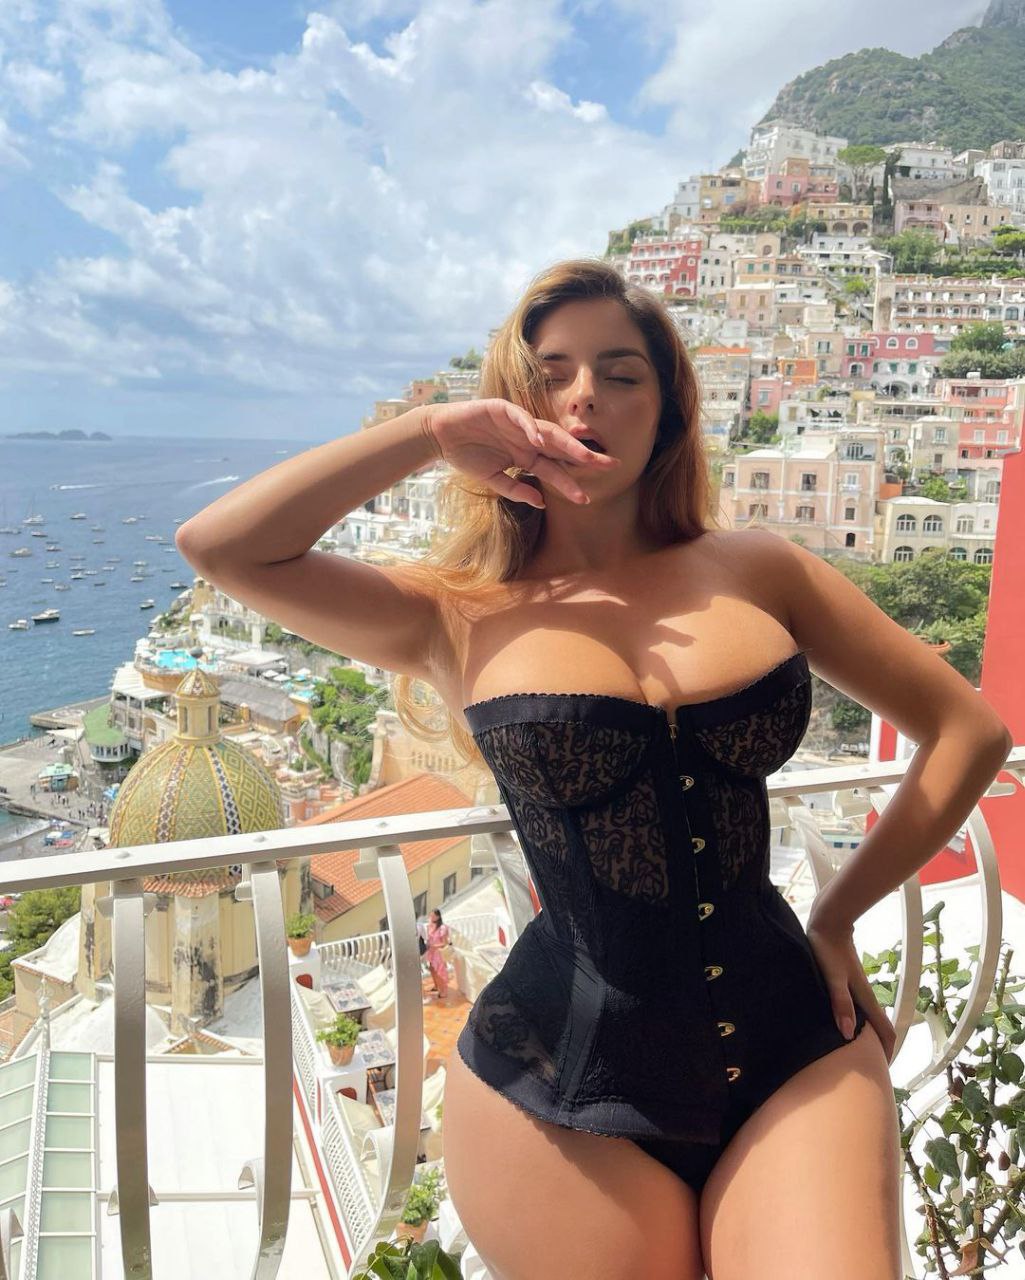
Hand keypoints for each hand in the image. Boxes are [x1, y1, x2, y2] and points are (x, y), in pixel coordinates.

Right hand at [420, 397, 620, 509]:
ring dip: (567, 442)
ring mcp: (517, 424)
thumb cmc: (466, 456)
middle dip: (585, 456)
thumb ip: (515, 489)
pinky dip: (529, 427)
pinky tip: (539, 439)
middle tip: (610, 465)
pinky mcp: (501, 409)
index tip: (587, 498)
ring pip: (548, 432)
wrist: (440, 436)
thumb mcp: (492, 480)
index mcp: (527, 455)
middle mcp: (527, 439)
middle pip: (561, 448)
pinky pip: (519, 418)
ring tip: (585, 455)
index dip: (570, 483)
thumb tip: (541, 503)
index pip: (555, 470)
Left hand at [805, 910, 897, 1066]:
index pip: (884, 1029)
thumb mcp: (832, 978)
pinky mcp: (847, 982)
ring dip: (869, 1035)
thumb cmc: (828, 948)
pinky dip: (858, 1022)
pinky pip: (858, 1008)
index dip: (888, 1051)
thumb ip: (840, 1003)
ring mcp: (857, 988)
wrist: (830, 922)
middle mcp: (865, 995)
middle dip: (880, 1048)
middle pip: (879, 1026)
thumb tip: (849, 1034)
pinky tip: (845, 1024)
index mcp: (865, 997)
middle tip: (871, 1069)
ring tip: (859, 1052)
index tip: (883, 1072)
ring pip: (869, 1017)